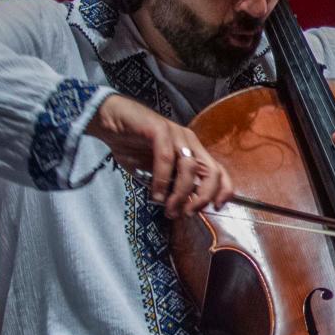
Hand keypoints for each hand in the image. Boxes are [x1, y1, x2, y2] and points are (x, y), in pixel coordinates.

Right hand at [89, 96, 233, 218]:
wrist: (110, 122)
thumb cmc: (132, 147)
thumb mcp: (156, 173)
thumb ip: (170, 186)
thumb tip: (181, 209)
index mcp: (193, 151)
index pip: (219, 171)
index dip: (224, 190)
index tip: (217, 208)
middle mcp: (190, 142)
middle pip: (212, 171)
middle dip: (204, 196)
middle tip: (188, 213)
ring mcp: (176, 134)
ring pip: (190, 168)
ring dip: (181, 193)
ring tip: (169, 209)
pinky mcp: (160, 129)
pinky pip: (166, 158)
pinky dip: (162, 179)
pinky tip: (157, 194)